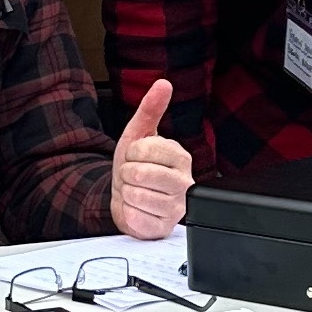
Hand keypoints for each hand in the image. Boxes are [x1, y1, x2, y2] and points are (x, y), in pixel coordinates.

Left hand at [110, 78, 193, 238]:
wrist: (127, 197)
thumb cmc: (136, 165)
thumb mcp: (139, 134)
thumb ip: (151, 108)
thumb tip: (163, 83)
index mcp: (181, 156)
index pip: (145, 149)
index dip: (131, 152)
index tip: (136, 156)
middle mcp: (184, 183)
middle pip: (139, 174)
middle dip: (126, 173)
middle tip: (133, 175)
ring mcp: (176, 208)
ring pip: (136, 196)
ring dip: (126, 193)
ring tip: (135, 191)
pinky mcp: (163, 228)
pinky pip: (134, 217)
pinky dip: (128, 212)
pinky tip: (137, 209)